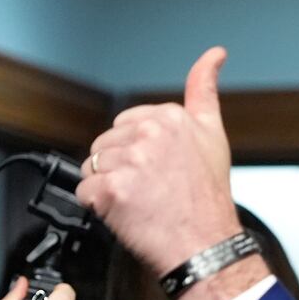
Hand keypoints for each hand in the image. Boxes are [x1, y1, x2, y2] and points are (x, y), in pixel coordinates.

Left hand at [76, 47, 242, 274]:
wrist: (206, 244)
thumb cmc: (208, 199)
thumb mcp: (213, 135)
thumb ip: (204, 89)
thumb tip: (213, 54)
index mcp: (170, 117)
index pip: (126, 125)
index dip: (137, 152)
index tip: (158, 170)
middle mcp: (150, 134)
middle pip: (105, 145)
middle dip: (120, 168)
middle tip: (149, 190)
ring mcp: (130, 161)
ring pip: (92, 168)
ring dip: (107, 188)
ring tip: (138, 202)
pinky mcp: (112, 189)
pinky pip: (84, 192)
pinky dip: (99, 208)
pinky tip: (126, 213)